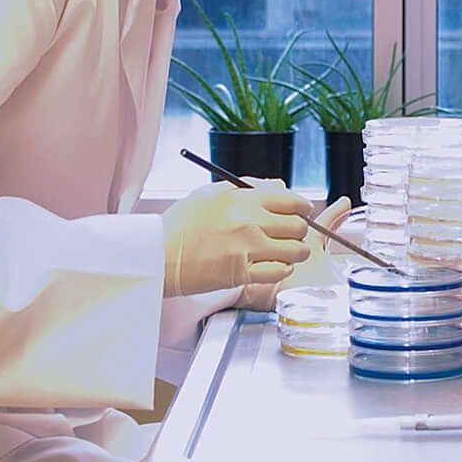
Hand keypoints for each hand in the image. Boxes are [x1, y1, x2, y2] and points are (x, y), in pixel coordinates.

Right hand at [163, 182, 318, 306]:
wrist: (158, 253)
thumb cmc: (181, 223)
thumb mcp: (211, 193)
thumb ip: (250, 187)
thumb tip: (281, 186)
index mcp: (243, 199)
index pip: (292, 200)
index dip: (303, 207)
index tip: (302, 212)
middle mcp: (249, 222)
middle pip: (298, 226)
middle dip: (299, 230)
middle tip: (291, 234)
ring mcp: (247, 249)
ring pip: (295, 251)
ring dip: (296, 252)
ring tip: (287, 252)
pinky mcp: (242, 274)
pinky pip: (280, 272)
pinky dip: (283, 269)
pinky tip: (274, 265)